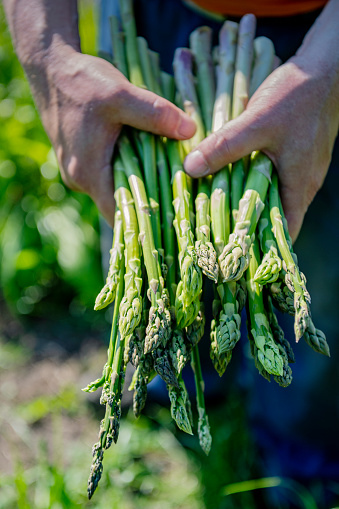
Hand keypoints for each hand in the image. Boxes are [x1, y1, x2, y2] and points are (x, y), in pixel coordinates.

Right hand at [31, 47, 195, 225]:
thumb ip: (155, 114)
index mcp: (87, 173)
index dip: (146, 221)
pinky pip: (108, 174)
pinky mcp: (81, 159)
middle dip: (148, 203)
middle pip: (119, 204)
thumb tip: (190, 131)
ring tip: (171, 182)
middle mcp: (80, 179)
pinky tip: (149, 161)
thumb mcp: (121, 94)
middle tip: (181, 200)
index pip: (119, 214)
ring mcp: (78, 170)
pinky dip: (128, 171)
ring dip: (139, 185)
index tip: (174, 220)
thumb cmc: (81, 81)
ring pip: (114, 188)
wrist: (50, 66)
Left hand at [184, 57, 338, 241]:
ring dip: (245, 202)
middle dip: (245, 227)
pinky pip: (269, 177)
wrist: (322, 67)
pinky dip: (249, 181)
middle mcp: (301, 183)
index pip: (284, 234)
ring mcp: (298, 169)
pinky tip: (227, 175)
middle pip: (273, 218)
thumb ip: (225, 146)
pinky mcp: (291, 155)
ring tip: (212, 207)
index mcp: (300, 185)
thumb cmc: (297, 95)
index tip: (232, 255)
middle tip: (213, 232)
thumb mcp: (257, 121)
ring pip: (269, 197)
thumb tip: (191, 169)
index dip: (261, 249)